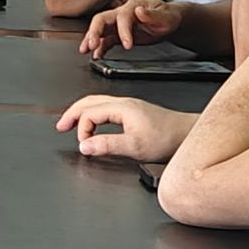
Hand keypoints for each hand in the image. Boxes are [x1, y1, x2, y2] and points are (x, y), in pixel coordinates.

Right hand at [56, 96, 194, 162]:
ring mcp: (129, 106)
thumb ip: (108, 145)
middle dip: (72, 113)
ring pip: (97, 103)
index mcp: (121, 107)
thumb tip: (85, 145)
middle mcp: (123, 103)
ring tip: (73, 124)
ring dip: (82, 113)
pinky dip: (94, 115)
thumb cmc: (167, 139)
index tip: (84, 145)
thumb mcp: (135, 147)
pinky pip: (106, 108)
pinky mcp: (134, 113)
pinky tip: (96, 125)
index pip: (89, 113)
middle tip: (61, 126)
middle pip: (89, 102)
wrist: (188, 134)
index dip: (82, 129)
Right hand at [80, 0, 185, 56]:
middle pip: (102, 19)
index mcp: (133, 6)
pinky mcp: (119, 34)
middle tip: (90, 44)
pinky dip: (99, 47)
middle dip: (94, 31)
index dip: (123, 31)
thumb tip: (139, 11)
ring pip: (100, 29)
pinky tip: (96, 54)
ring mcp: (118, 24)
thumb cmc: (168, 16)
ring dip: (91, 39)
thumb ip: (153, 14)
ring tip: (85, 50)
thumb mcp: (165, 16)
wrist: (169, 20)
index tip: (127, 45)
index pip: (122, 17)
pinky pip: (106, 39)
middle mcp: (122, 13)